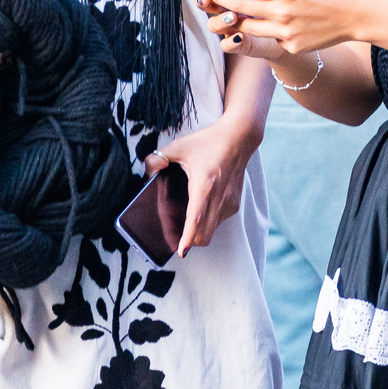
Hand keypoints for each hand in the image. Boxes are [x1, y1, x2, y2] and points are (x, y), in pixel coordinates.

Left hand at [145, 115, 260, 255]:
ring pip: (211, 230)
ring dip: (199, 232)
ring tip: (187, 220)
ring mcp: (229, 202)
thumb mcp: (179, 145)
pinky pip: (218, 222)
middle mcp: (219, 196)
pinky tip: (200, 207)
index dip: (188, 237)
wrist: (240, 137)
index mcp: (204, 184)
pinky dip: (207, 223)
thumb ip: (158, 158)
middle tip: (175, 238)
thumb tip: (148, 172)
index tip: (181, 251)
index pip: (196, 218)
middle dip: (189, 241)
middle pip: (204, 234)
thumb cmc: (209, 141)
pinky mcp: (234, 203)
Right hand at [193, 0, 288, 62]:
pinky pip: (228, 46)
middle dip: (204, 1)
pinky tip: (239, 37)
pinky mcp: (243, 44)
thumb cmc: (290, 3)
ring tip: (231, 16)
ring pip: (215, 25)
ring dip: (219, 20)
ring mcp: (234, 27)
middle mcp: (231, 9)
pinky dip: (230, 42)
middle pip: (210, 5)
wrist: (298, 28)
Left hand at [203, 0, 366, 54]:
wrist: (353, 17)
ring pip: (248, 28)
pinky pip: (269, 37)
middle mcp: (284, 14)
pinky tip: (258, 22)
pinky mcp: (290, 46)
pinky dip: (261, 29)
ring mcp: (286, 33)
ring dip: (232, 19)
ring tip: (221, 11)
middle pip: (242, 7)